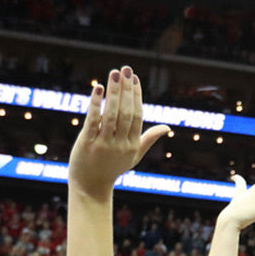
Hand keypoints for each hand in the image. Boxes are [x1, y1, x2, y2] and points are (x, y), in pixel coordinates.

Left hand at [68, 66, 168, 199]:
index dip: (136, 96)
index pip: (137, 116)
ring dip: (113, 92)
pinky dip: (96, 103)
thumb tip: (167, 127)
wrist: (90, 186)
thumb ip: (148, 139)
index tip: (134, 78)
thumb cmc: (113, 168)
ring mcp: (104, 144)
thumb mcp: (134, 155)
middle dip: (126, 89)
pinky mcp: (87, 143)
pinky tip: (98, 88)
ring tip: (114, 73)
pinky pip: (93, 120)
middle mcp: (120, 144)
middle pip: (126, 112)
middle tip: (126, 69)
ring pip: (111, 114)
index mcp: (133, 145)